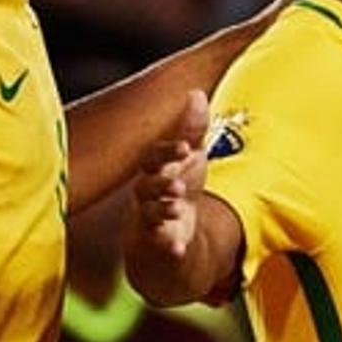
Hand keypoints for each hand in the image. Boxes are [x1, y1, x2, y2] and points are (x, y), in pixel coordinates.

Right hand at [132, 89, 210, 259]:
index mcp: (154, 169)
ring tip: (179, 207)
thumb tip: (196, 93)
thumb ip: (192, 129)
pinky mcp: (153, 244)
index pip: (154, 157)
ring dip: (162, 210)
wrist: (166, 233)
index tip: (186, 147)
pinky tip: (178, 248)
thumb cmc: (176, 185)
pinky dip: (168, 247)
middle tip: (179, 185)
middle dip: (161, 183)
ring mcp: (146, 219)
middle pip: (145, 186)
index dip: (167, 151)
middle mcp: (145, 193)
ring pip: (148, 214)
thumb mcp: (189, 158)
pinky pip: (157, 245)